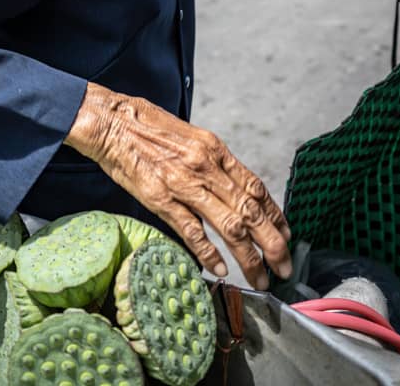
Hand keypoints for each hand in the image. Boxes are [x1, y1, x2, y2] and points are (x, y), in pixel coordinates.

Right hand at [65, 83, 291, 289]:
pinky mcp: (160, 198)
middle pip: (250, 211)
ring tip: (261, 277)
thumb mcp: (191, 136)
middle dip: (273, 243)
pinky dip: (209, 253)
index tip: (286, 235)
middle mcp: (205, 166)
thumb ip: (212, 162)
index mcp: (214, 149)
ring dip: (249, 256)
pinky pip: (192, 231)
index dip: (276, 214)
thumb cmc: (149, 127)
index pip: (255, 186)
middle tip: (284, 266)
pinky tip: (221, 269)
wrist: (113, 122)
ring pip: (229, 225)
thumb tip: (233, 187)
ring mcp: (183, 183)